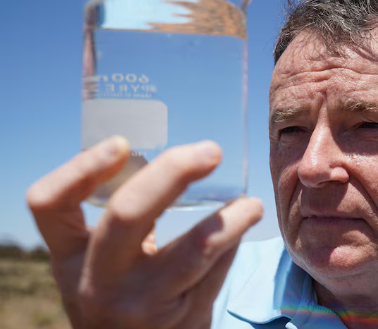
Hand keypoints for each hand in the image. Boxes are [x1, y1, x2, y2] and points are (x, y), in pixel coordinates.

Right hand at [26, 137, 262, 328]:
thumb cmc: (120, 292)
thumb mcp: (102, 262)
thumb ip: (123, 218)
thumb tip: (172, 160)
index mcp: (69, 257)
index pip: (50, 204)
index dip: (80, 169)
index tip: (121, 143)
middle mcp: (97, 282)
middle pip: (127, 214)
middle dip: (172, 173)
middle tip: (210, 152)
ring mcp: (141, 305)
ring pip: (193, 250)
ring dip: (229, 220)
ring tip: (250, 204)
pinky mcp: (183, 321)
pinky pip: (216, 271)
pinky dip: (232, 243)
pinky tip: (241, 228)